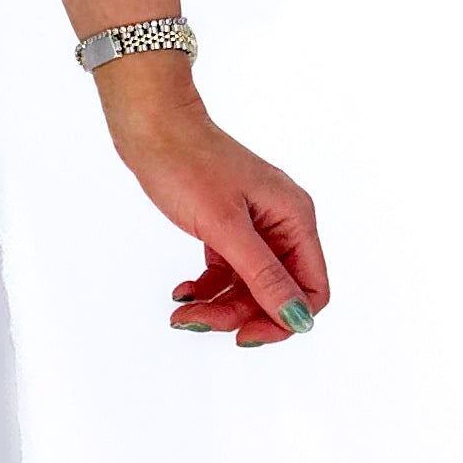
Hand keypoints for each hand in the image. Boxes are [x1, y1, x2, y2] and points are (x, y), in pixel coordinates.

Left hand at [96, 71, 328, 347]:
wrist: (151, 127)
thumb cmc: (187, 164)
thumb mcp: (226, 226)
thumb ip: (262, 275)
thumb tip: (298, 319)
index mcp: (295, 219)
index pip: (311, 289)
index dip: (283, 319)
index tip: (244, 335)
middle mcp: (282, 223)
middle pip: (276, 292)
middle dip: (238, 313)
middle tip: (195, 320)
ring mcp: (255, 225)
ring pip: (249, 286)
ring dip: (218, 305)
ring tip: (182, 312)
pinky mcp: (228, 226)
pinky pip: (228, 271)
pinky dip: (208, 287)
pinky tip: (184, 292)